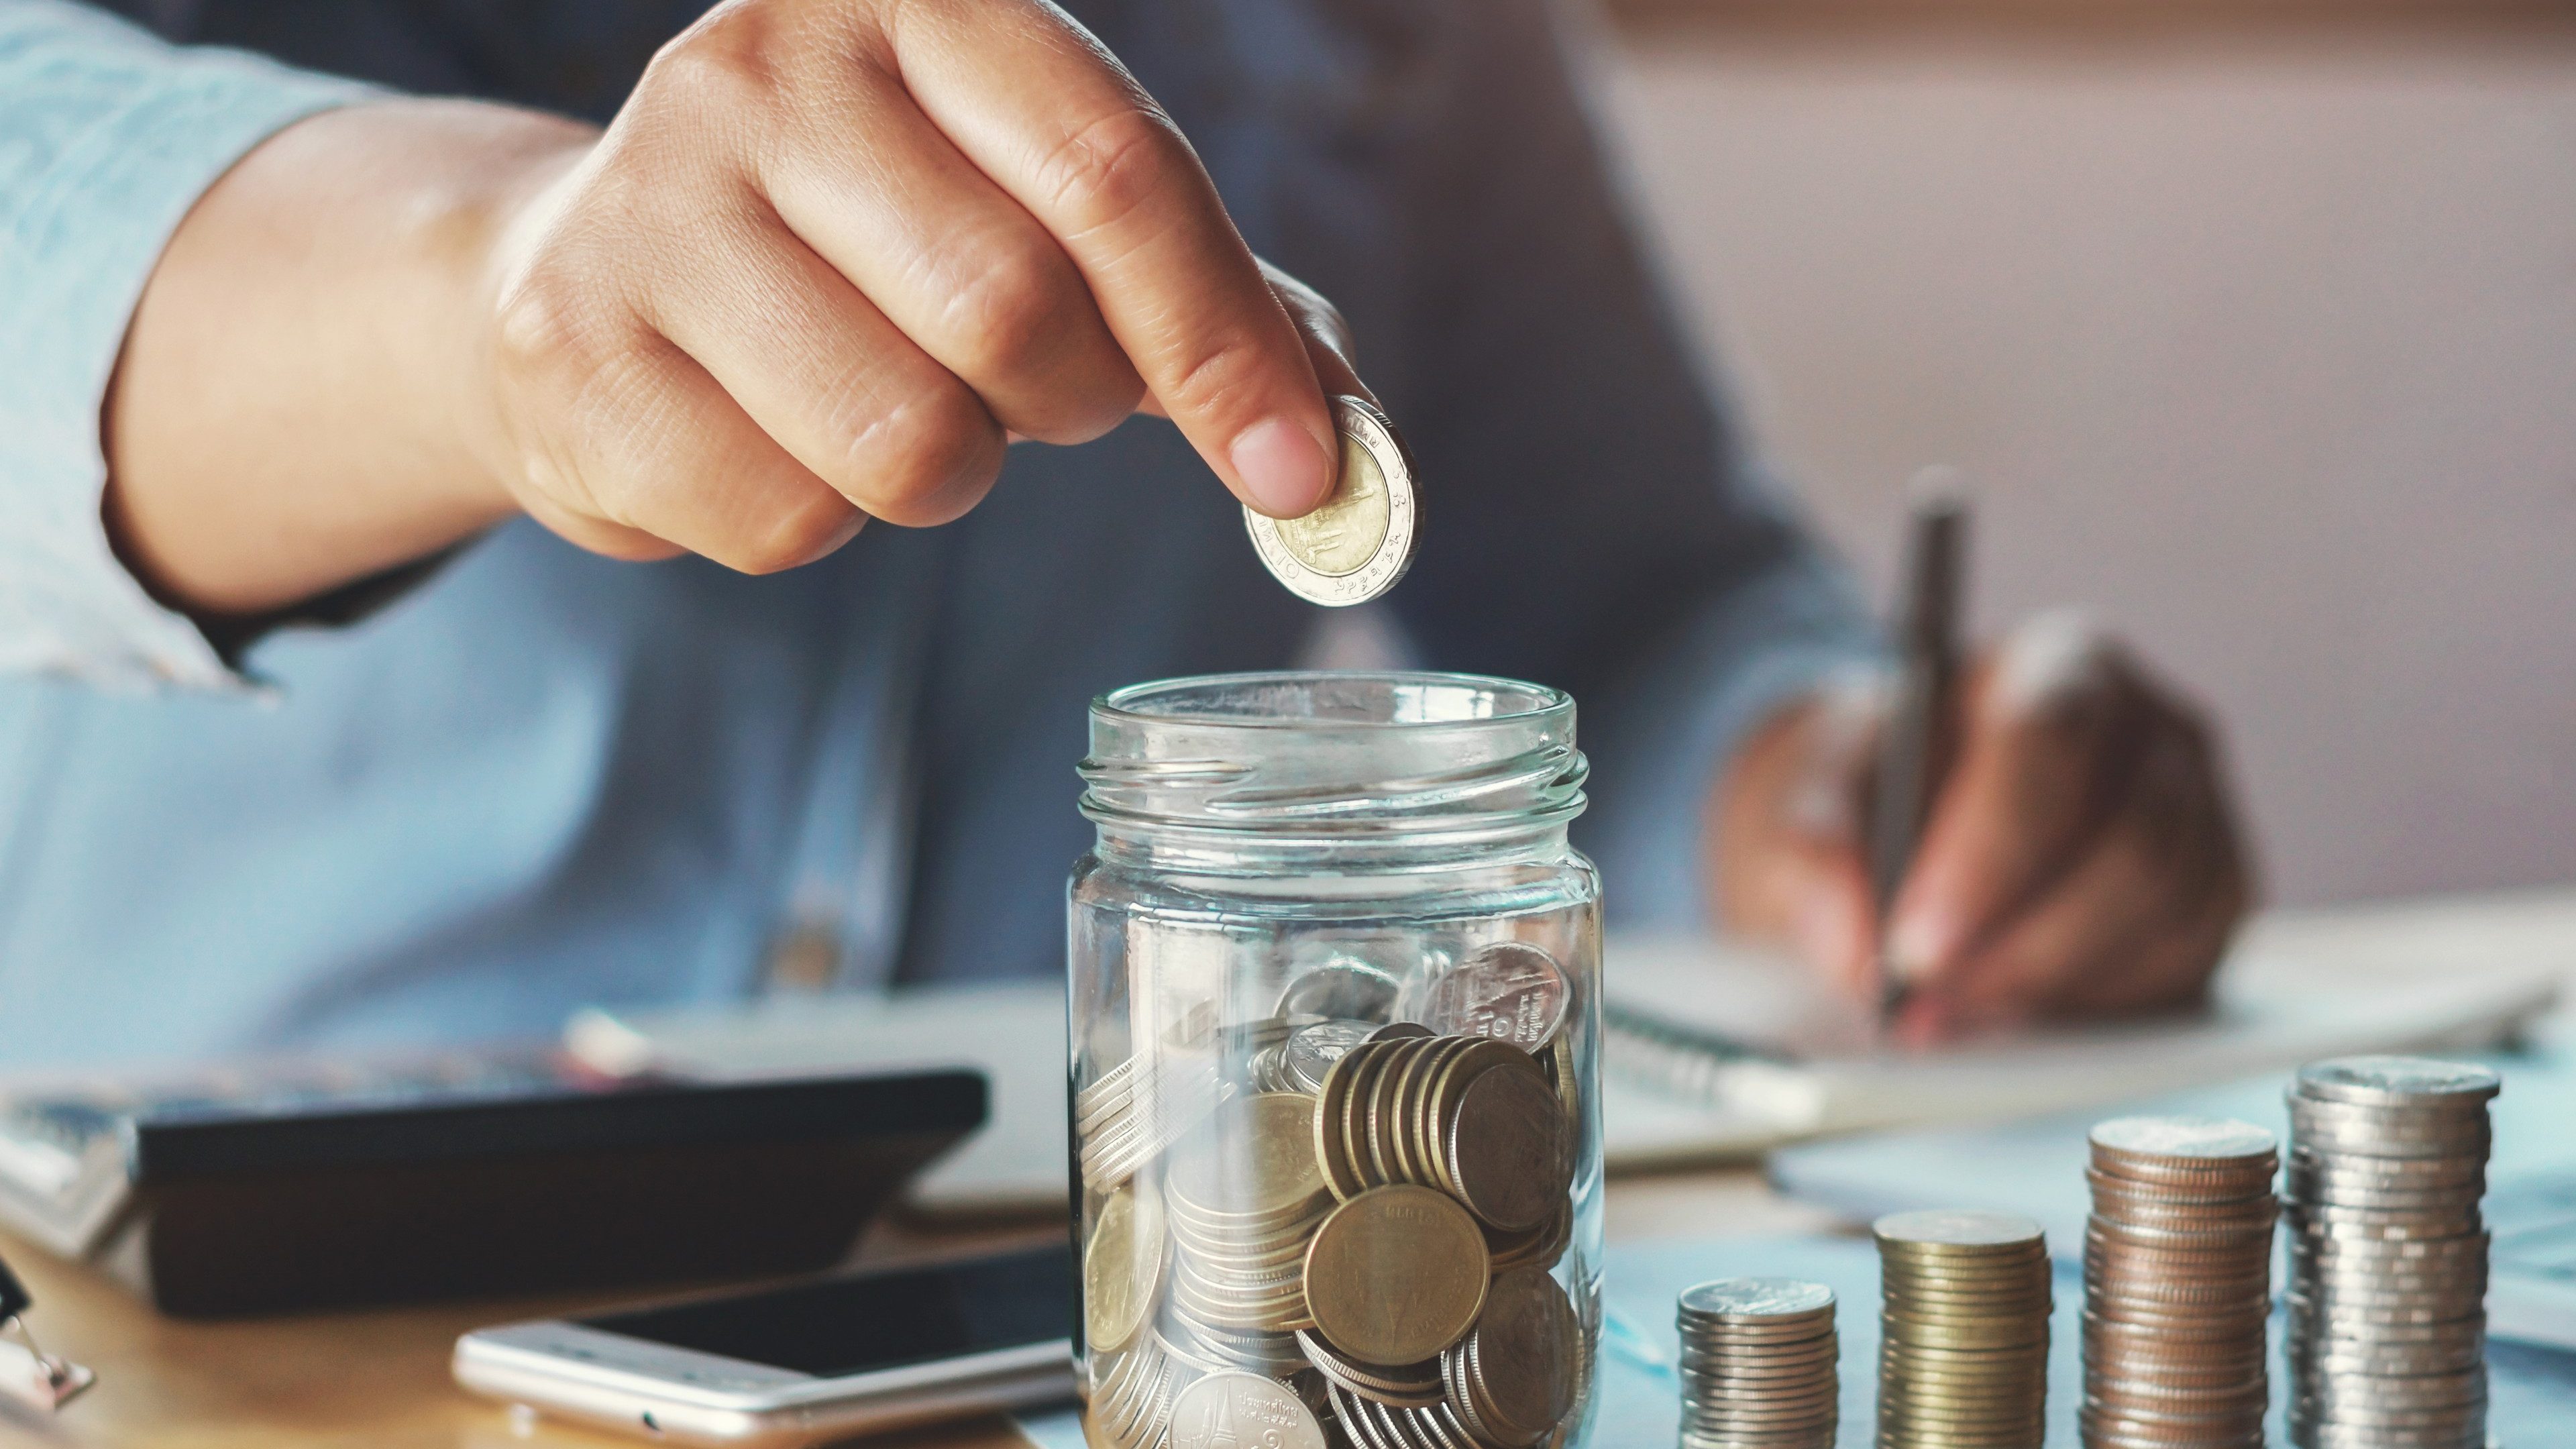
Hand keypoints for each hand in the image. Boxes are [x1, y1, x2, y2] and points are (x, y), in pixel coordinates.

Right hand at [104, 0, 1362, 612]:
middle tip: (1032, 394)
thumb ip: (1201, 297)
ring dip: (943, 476)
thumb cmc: (866, 242)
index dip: (1223, 338)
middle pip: (1012, 309)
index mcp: (917, 1)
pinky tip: (770, 441)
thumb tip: (1343, 453)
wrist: (586, 269)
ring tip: (890, 405)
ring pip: (906, 442)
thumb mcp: (1034, 209)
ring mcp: (649, 204)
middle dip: (1066, 402)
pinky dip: (819, 525)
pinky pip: (787, 521)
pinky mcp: (570, 356)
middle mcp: (767, 68)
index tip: (1297, 468)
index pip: (1113, 172)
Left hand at [1709, 612, 2253, 1043]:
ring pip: (2166, 914)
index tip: (1913, 945)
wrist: (1898, 816)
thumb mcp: (1804, 800)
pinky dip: (2098, 1004)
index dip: (1988, 854)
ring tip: (1946, 1018)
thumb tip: (1852, 947)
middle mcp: (2153, 732)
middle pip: (2129, 844)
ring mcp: (2199, 816)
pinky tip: (2013, 1015)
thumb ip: (1810, 855)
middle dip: (2021, 945)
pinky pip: (2187, 962)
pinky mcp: (2211, 899)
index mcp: (2058, 667)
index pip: (2048, 743)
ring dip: (2052, 984)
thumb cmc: (1868, 790)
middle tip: (1924, 1007)